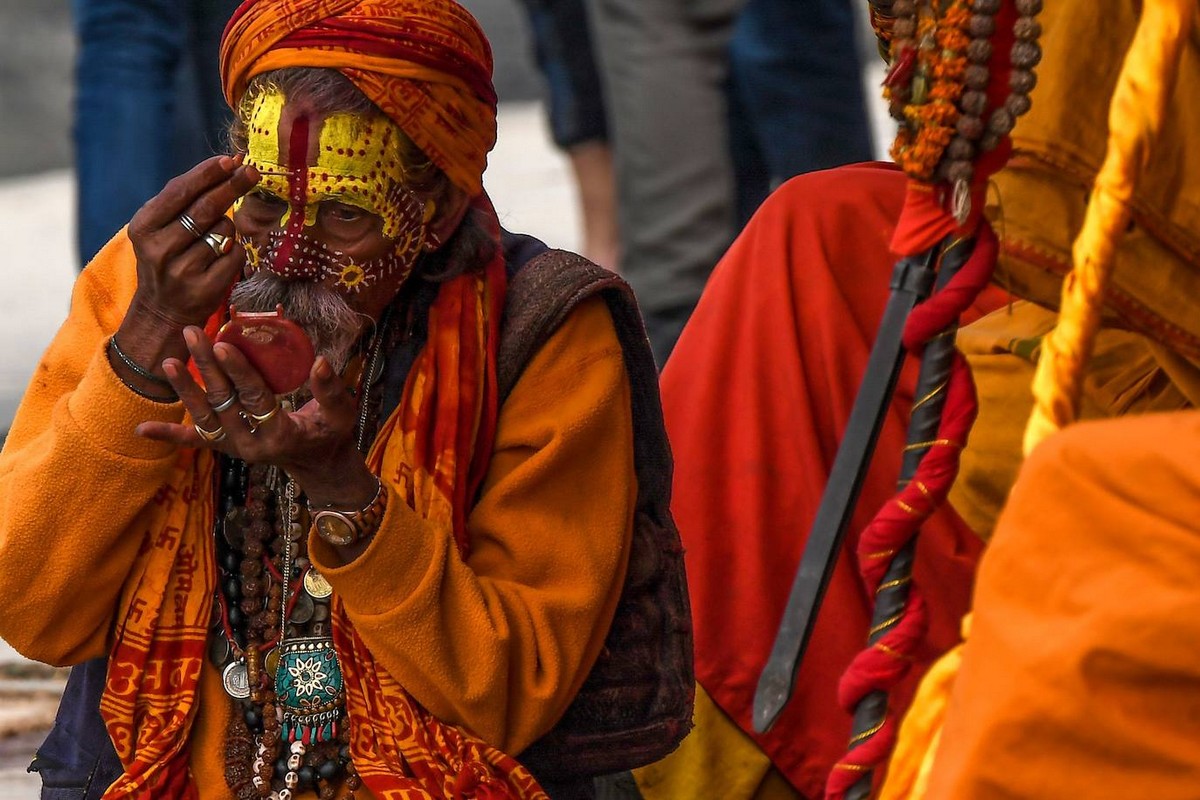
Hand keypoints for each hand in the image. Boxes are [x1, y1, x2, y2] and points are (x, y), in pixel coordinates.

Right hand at [125, 155, 259, 330]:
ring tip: (214, 237)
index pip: (180, 192)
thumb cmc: (167, 255)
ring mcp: (182, 271)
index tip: (230, 160)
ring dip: (228, 226)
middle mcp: (159, 248)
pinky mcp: (205, 289)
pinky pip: (235, 253)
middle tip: (251, 172)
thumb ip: (187, 197)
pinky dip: (235, 248)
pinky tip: (221, 256)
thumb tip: (229, 164)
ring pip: (224, 230)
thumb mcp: (161, 226)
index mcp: (144, 227)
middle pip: (206, 208)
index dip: (207, 174)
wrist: (162, 310)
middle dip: (232, 186)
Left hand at [135, 327, 379, 509]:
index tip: (223, 346)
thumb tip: (320, 361)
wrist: (318, 464)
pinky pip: (194, 441)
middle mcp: (250, 445)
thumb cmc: (332, 433)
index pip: (255, 399)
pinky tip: (142, 428)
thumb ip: (331, 389)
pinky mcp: (225, 447)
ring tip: (168, 361)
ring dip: (184, 389)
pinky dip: (168, 434)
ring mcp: (234, 447)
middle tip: (193, 334)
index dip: (239, 373)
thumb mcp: (341, 413)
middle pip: (223, 402)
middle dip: (206, 367)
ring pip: (203, 417)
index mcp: (279, 434)